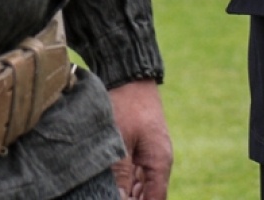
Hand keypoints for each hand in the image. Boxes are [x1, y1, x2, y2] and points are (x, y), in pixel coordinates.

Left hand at [109, 80, 171, 199]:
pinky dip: (123, 181)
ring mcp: (150, 155)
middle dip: (129, 198)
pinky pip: (134, 174)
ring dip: (125, 192)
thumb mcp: (120, 142)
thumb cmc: (126, 105)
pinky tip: (107, 182)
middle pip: (147, 196)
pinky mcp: (140, 149)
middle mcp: (159, 162)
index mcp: (160, 163)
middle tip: (103, 194)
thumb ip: (121, 175)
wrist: (129, 75)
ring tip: (103, 189)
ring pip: (139, 186)